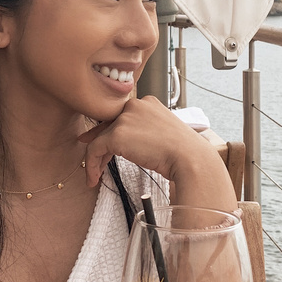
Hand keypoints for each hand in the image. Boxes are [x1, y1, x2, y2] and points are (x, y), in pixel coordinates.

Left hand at [78, 96, 212, 187]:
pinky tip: (94, 178)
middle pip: (109, 125)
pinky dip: (92, 165)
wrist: (189, 158)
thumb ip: (142, 132)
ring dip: (96, 159)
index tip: (100, 145)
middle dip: (100, 144)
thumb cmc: (182, 151)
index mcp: (148, 103)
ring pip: (100, 138)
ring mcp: (125, 118)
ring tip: (95, 175)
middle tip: (95, 162)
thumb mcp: (162, 134)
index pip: (122, 116)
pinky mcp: (117, 134)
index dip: (109, 132)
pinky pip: (95, 149)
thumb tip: (120, 142)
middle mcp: (135, 105)